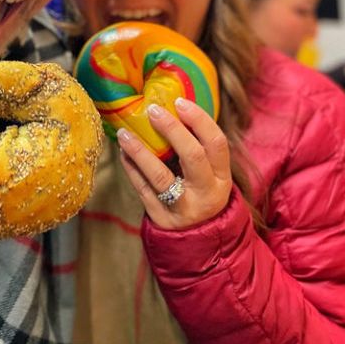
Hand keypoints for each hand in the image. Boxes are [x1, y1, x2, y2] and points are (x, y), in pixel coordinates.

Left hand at [117, 98, 231, 229]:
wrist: (198, 242)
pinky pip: (142, 190)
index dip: (200, 120)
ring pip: (160, 177)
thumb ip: (197, 149)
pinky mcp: (161, 219)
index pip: (216, 143)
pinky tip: (122, 152)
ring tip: (124, 132)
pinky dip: (131, 169)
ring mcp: (183, 209)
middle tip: (152, 110)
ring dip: (140, 151)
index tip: (179, 102)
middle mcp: (206, 193)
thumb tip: (171, 108)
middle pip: (193, 157)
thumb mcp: (209, 176)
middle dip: (172, 130)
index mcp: (221, 178)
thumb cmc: (199, 195)